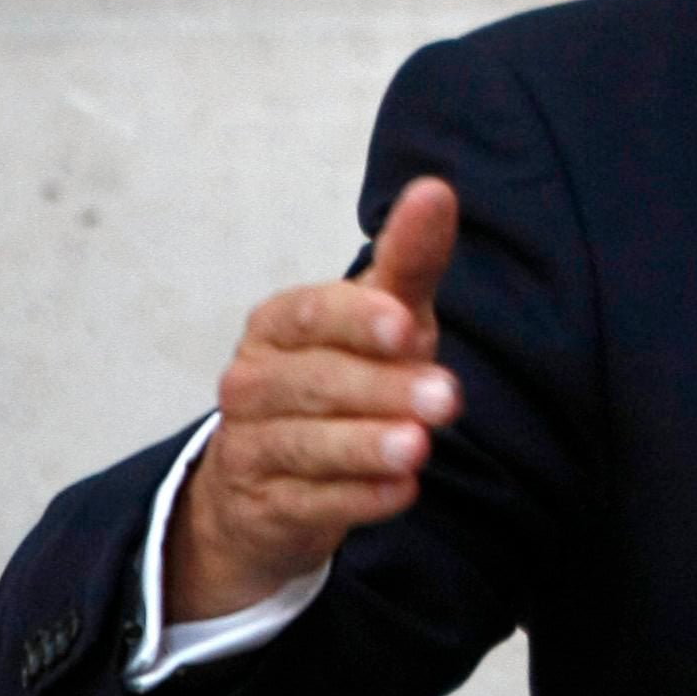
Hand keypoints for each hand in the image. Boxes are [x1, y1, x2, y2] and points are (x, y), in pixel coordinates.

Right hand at [164, 177, 464, 622]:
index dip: (357, 319)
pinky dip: (356, 499)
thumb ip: (407, 261)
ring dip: (366, 446)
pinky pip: (308, 503)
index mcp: (279, 325)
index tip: (409, 326)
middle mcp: (252, 381)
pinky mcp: (262, 506)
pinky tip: (401, 493)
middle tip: (445, 398)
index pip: (310, 313)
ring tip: (419, 449)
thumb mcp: (381, 320)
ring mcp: (251, 446)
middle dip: (382, 389)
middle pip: (315, 382)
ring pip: (307, 444)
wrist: (269, 482)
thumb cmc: (342, 378)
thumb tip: (437, 190)